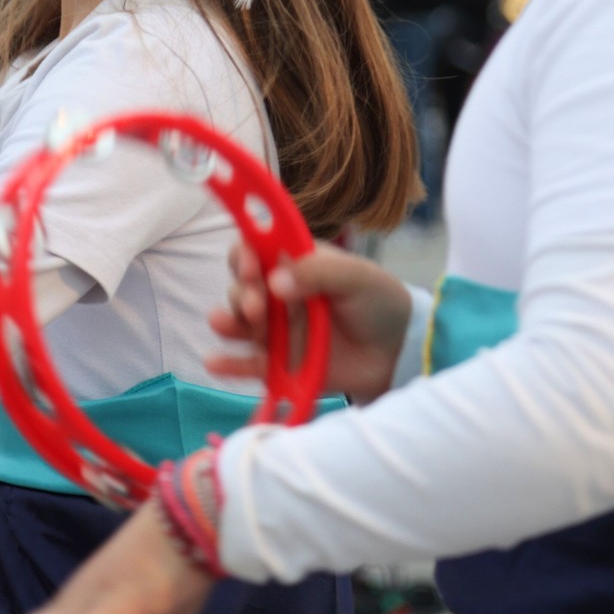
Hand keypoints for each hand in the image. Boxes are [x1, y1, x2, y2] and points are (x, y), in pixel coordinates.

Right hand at [207, 240, 414, 403]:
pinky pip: (246, 364)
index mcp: (293, 263)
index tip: (251, 266)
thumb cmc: (379, 303)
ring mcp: (276, 330)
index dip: (245, 254)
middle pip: (241, 287)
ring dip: (227, 323)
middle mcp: (278, 295)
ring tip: (225, 327)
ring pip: (237, 323)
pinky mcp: (278, 364)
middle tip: (256, 308)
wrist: (397, 354)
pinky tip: (215, 363)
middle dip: (241, 294)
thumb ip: (318, 272)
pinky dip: (228, 363)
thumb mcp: (358, 277)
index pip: (254, 249)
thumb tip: (274, 282)